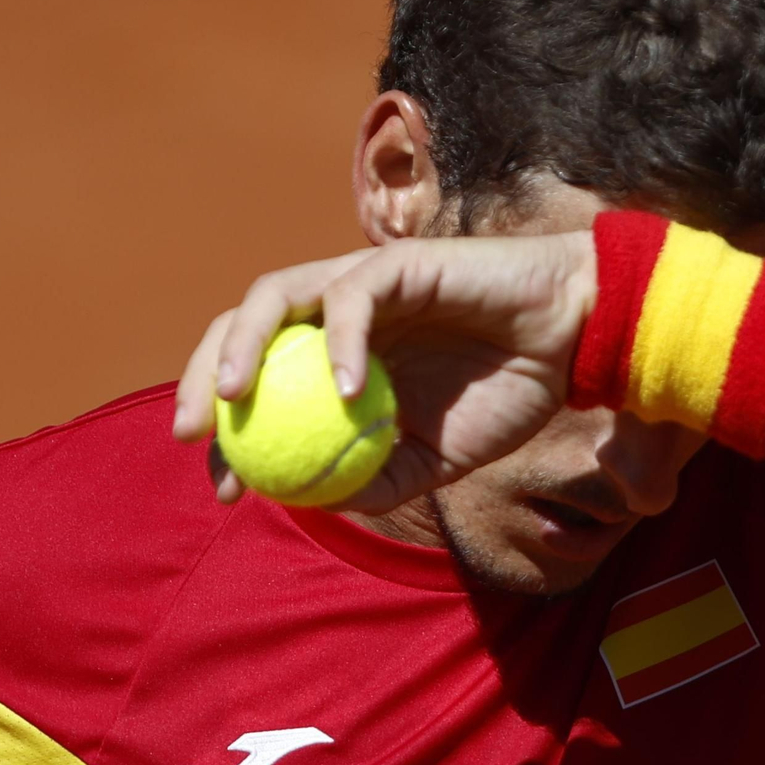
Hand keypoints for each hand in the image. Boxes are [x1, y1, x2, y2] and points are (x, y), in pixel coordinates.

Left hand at [172, 233, 597, 511]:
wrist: (570, 342)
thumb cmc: (506, 392)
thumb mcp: (437, 457)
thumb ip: (379, 476)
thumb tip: (316, 502)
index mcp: (337, 355)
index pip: (258, 383)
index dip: (229, 434)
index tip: (226, 487)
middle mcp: (337, 312)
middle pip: (241, 327)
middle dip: (201, 377)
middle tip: (195, 435)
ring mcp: (363, 281)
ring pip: (276, 294)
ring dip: (240, 343)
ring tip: (230, 398)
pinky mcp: (398, 262)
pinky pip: (352, 297)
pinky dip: (341, 341)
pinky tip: (348, 390)